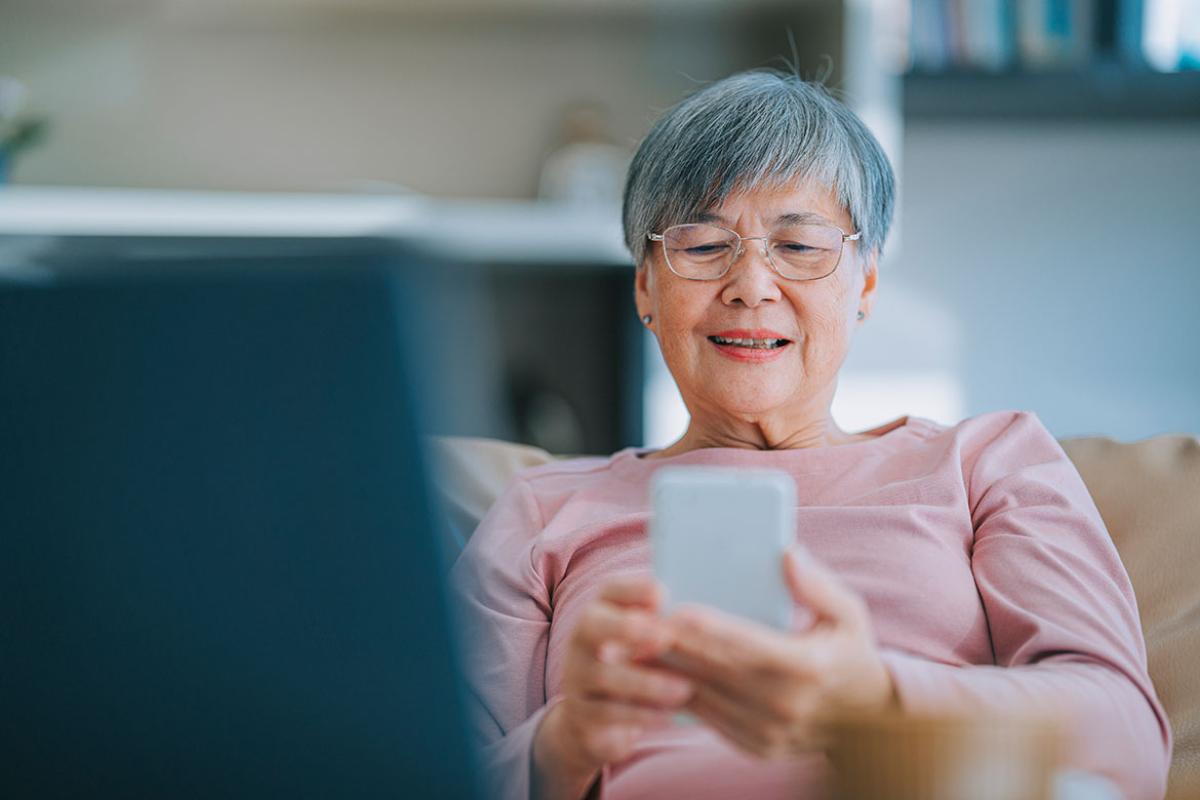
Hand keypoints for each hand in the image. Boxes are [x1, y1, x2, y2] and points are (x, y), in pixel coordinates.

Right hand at [533, 575, 693, 796]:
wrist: (598, 719)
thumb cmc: (635, 667)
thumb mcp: (646, 643)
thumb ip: (662, 626)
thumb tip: (691, 618)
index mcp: (601, 611)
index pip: (610, 589)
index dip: (634, 589)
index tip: (663, 596)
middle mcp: (581, 639)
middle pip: (592, 624)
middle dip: (626, 627)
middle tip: (663, 637)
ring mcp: (576, 676)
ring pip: (604, 675)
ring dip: (646, 682)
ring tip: (684, 689)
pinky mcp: (580, 713)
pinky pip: (607, 714)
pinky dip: (640, 715)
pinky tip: (669, 716)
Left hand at [659, 550, 894, 759]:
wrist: (868, 724)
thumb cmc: (851, 653)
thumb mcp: (849, 613)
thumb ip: (817, 584)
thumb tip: (786, 553)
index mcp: (809, 666)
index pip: (751, 645)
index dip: (713, 629)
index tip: (678, 612)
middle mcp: (787, 704)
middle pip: (717, 671)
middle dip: (674, 647)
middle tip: (636, 623)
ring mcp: (770, 732)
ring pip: (705, 698)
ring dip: (666, 673)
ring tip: (632, 647)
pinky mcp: (757, 748)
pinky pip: (707, 721)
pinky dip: (679, 697)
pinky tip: (654, 674)